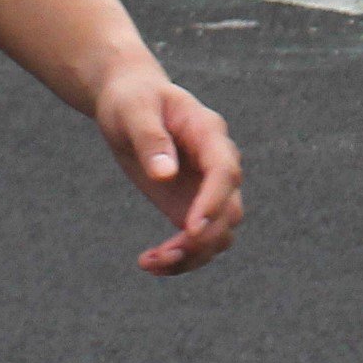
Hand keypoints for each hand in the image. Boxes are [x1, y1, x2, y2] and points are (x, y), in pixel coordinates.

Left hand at [93, 57, 243, 276]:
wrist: (131, 102)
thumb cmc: (134, 99)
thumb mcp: (135, 110)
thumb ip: (150, 139)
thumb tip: (165, 174)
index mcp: (209, 134)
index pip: (225, 171)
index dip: (213, 202)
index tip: (190, 230)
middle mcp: (217, 164)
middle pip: (230, 210)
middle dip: (201, 238)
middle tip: (162, 254)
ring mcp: (207, 189)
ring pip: (220, 234)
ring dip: (192, 256)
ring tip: (151, 262)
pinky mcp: (192, 206)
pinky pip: (199, 241)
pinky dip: (180, 258)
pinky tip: (150, 262)